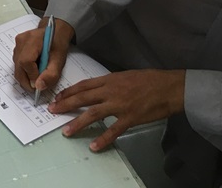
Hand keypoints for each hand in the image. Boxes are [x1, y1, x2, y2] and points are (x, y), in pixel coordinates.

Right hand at [13, 17, 72, 95]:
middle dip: (27, 80)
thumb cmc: (58, 44)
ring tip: (38, 74)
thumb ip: (51, 75)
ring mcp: (17, 44)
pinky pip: (17, 64)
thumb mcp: (59, 60)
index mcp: (33, 40)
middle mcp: (21, 41)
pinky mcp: (16, 48)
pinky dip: (25, 71)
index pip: (26, 62)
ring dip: (26, 76)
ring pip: (17, 67)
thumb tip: (38, 87)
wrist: (55, 32)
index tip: (40, 84)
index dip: (32, 76)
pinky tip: (34, 69)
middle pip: (19, 66)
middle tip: (38, 86)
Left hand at [54, 69, 185, 151]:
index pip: (84, 85)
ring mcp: (120, 105)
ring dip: (78, 123)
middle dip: (66, 104)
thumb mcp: (126, 75)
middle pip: (83, 97)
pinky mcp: (130, 118)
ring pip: (93, 113)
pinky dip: (103, 139)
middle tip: (53, 110)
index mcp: (110, 79)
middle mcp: (111, 91)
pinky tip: (94, 146)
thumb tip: (99, 88)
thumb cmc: (150, 80)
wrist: (169, 87)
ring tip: (66, 132)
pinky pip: (113, 130)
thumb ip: (111, 82)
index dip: (69, 91)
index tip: (58, 97)